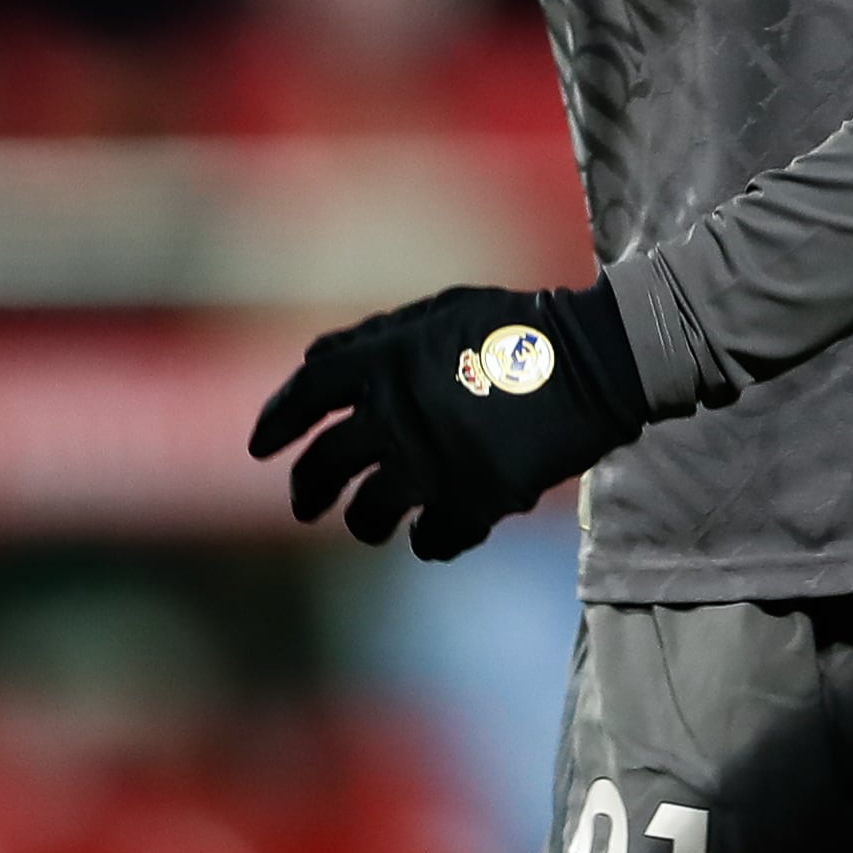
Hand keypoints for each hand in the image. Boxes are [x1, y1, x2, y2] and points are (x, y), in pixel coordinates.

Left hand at [252, 281, 651, 560]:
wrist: (593, 362)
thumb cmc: (516, 328)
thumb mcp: (442, 311)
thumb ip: (375, 335)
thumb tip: (313, 359)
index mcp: (385, 361)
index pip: (307, 393)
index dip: (276, 420)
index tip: (259, 447)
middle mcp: (396, 415)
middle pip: (324, 466)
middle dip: (306, 490)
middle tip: (305, 505)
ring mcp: (433, 463)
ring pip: (370, 514)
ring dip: (364, 523)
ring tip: (371, 525)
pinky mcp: (474, 501)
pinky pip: (432, 539)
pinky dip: (428, 541)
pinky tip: (430, 535)